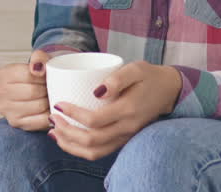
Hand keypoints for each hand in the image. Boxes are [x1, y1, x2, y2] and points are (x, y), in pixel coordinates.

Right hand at [0, 49, 51, 130]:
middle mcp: (0, 92)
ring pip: (38, 106)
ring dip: (48, 103)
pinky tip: (47, 109)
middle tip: (49, 89)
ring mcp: (6, 109)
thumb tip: (37, 68)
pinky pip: (39, 120)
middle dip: (46, 91)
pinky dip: (48, 115)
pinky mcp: (15, 122)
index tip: (46, 78)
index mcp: (4, 74)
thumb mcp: (39, 60)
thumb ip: (39, 57)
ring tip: (48, 98)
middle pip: (33, 92)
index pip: (29, 75)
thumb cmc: (37, 77)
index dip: (43, 77)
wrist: (35, 90)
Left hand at [48, 61, 182, 159]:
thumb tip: (97, 91)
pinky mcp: (123, 139)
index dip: (73, 115)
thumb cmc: (148, 76)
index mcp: (128, 110)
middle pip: (91, 140)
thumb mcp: (136, 69)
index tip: (58, 104)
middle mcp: (127, 128)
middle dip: (67, 131)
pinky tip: (67, 139)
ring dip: (71, 145)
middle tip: (52, 117)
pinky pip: (100, 152)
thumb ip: (117, 78)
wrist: (169, 91)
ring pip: (95, 152)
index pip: (95, 121)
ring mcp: (125, 137)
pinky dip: (80, 149)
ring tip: (54, 131)